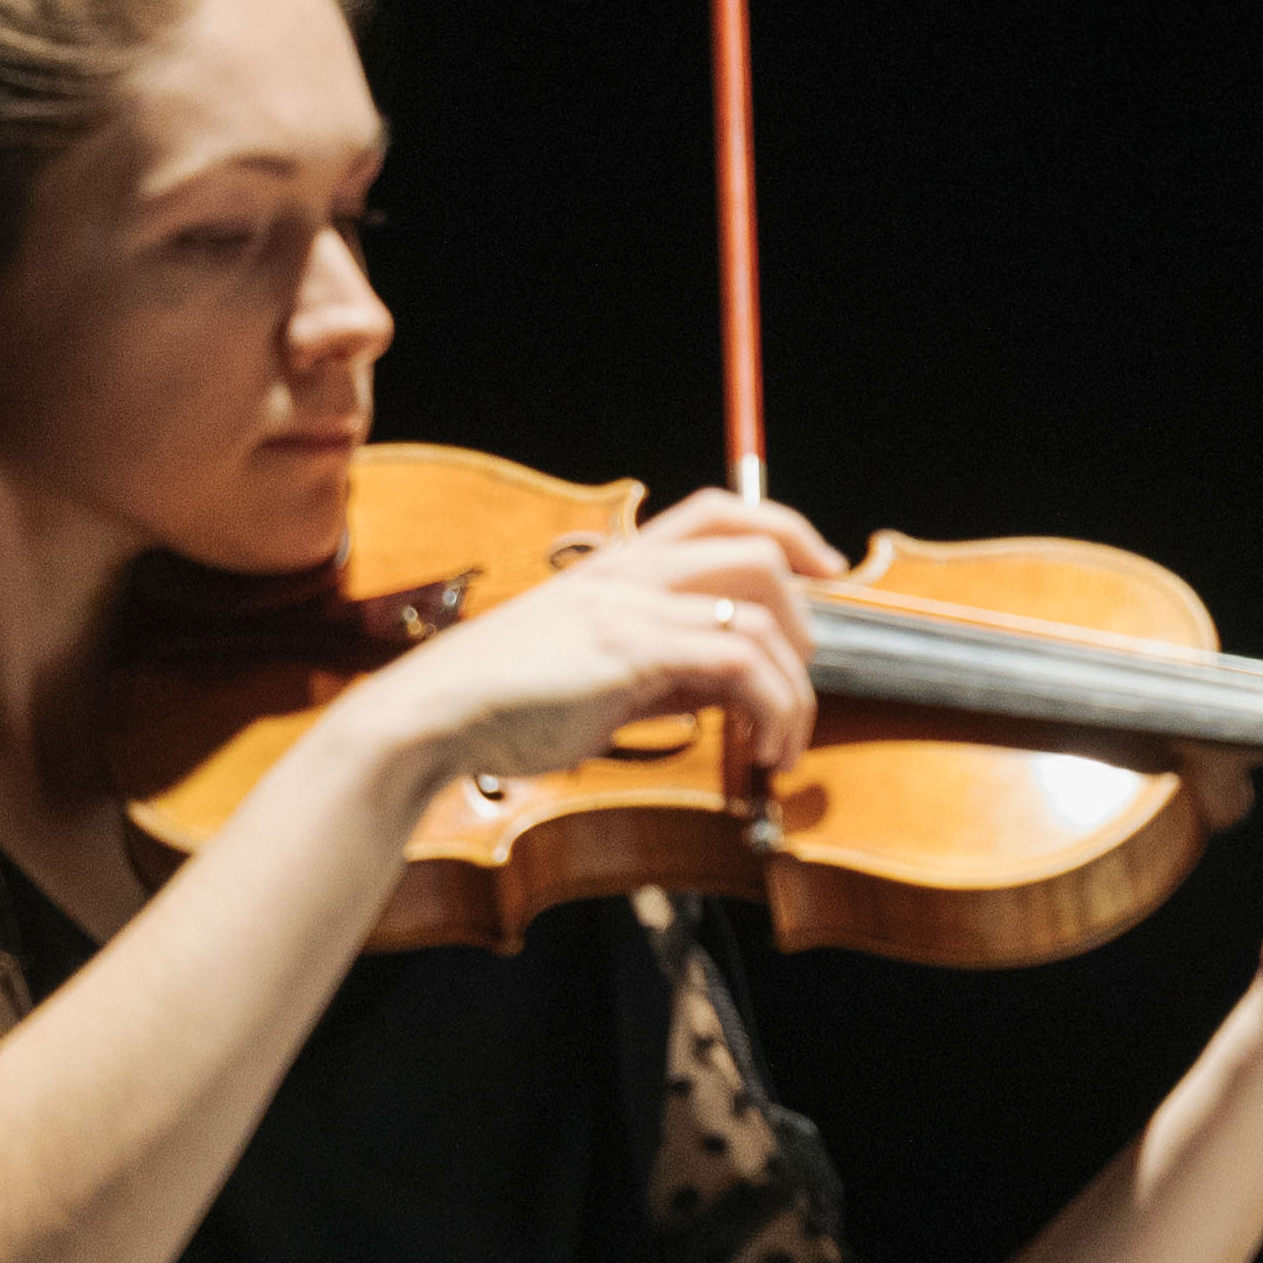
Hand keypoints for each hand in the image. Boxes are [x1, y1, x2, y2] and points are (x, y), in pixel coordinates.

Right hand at [338, 488, 848, 788]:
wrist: (436, 717)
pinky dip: (772, 709)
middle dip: (806, 624)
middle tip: (802, 688)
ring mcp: (631, 606)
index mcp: (620, 565)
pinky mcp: (631, 649)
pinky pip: (738, 661)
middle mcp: (630, 572)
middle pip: (760, 554)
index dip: (787, 529)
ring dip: (795, 693)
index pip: (719, 512)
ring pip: (762, 618)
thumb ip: (669, 669)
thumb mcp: (604, 676)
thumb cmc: (506, 702)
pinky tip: (760, 750)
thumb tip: (735, 687)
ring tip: (782, 745)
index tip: (827, 570)